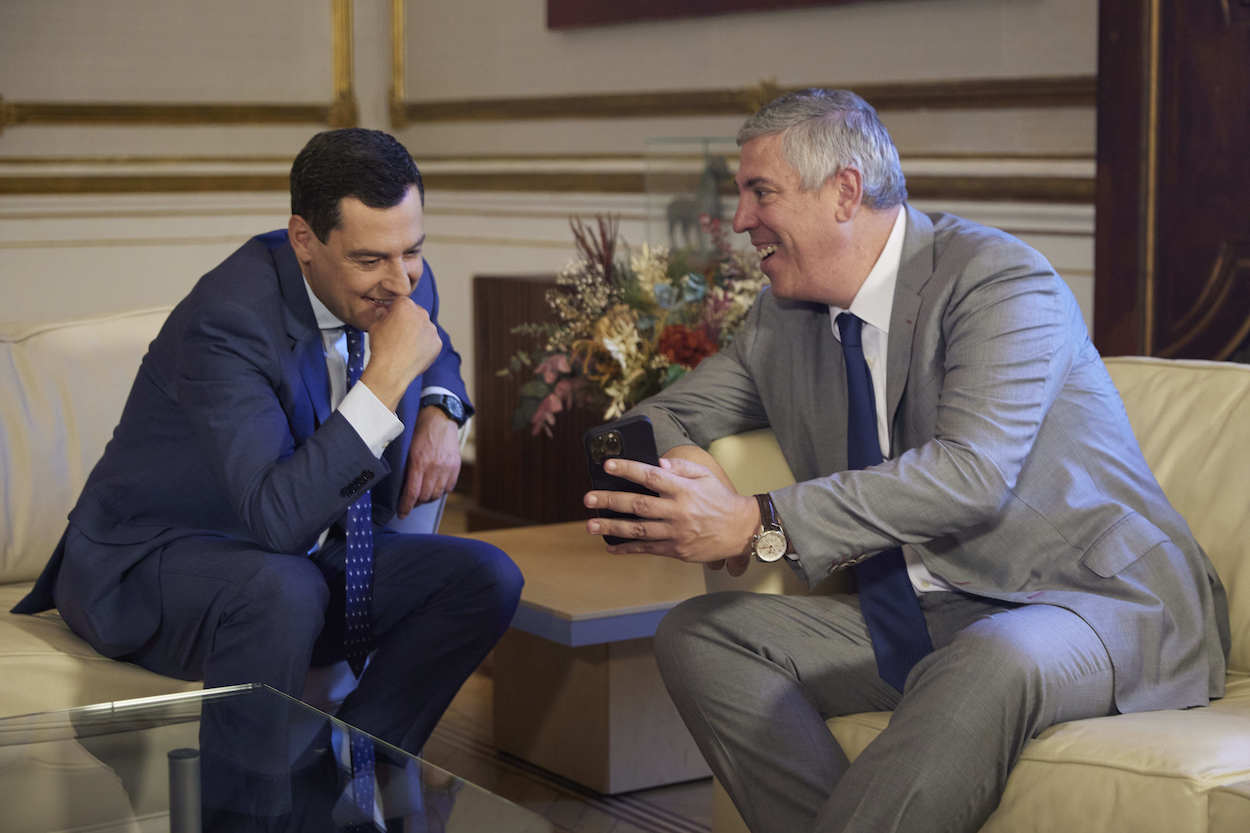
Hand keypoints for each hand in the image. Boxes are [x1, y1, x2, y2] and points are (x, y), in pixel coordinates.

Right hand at [358, 298, 442, 410]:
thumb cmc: (381, 348)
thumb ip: (382, 315)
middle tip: (399, 333)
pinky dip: (424, 345)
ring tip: (405, 345)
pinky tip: (413, 352)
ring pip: (424, 327)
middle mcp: (422, 314)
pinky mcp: (437, 343)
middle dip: (408, 320)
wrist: (391, 370)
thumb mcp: (374, 326)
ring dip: (417, 332)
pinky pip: (430, 340)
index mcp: (405, 306)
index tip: (392, 319)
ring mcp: (431, 329)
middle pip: (415, 313)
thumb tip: (384, 312)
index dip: (395, 311)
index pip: (401, 302)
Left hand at [398, 406, 461, 516]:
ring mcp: (447, 468)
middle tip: (411, 502)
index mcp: (419, 461)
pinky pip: (448, 488)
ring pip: (437, 494)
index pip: (412, 492)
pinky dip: (440, 490)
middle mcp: (434, 467)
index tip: (402, 513)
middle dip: (416, 503)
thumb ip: (405, 467)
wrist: (440, 417)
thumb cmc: (420, 430)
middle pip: (425, 496)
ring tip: (422, 494)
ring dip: (428, 497)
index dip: (406, 506)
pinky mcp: (456, 467)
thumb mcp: (407, 447)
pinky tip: (435, 486)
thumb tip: (400, 486)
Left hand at [583, 455, 759, 567]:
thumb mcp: (706, 476)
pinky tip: (611, 546)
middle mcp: (677, 510)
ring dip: (612, 527)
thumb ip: (681, 468)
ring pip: (639, 530)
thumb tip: (658, 463)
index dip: (628, 469)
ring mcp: (676, 532)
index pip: (651, 476)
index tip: (608, 464)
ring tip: (591, 525)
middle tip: (589, 499)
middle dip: (611, 500)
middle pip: (638, 505)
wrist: (742, 530)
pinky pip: (647, 549)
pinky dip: (628, 549)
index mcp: (683, 489)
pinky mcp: (676, 550)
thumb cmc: (721, 500)